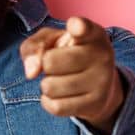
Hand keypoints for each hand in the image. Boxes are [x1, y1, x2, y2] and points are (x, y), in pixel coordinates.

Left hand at [18, 16, 125, 134]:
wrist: (99, 86)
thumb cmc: (69, 55)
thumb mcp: (51, 41)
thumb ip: (34, 46)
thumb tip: (31, 72)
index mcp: (92, 33)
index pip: (84, 28)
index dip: (77, 27)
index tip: (75, 27)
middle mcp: (102, 55)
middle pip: (49, 62)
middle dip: (45, 66)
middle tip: (58, 65)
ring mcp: (102, 80)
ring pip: (49, 87)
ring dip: (47, 85)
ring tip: (61, 80)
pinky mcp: (96, 103)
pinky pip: (56, 107)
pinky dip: (49, 102)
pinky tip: (60, 95)